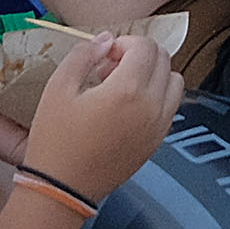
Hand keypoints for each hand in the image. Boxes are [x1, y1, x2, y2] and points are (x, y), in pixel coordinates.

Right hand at [21, 32, 183, 196]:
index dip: (123, 42)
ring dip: (153, 74)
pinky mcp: (156, 143)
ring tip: (123, 86)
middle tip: (110, 68)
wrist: (62, 188)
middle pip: (164, 60)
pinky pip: (171, 108)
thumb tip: (105, 40)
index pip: (145, 47)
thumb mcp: (58, 88)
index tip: (103, 56)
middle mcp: (152, 107)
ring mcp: (158, 128)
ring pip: (175, 83)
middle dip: (139, 55)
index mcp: (128, 90)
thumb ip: (84, 55)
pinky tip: (128, 107)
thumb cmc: (55, 138)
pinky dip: (158, 97)